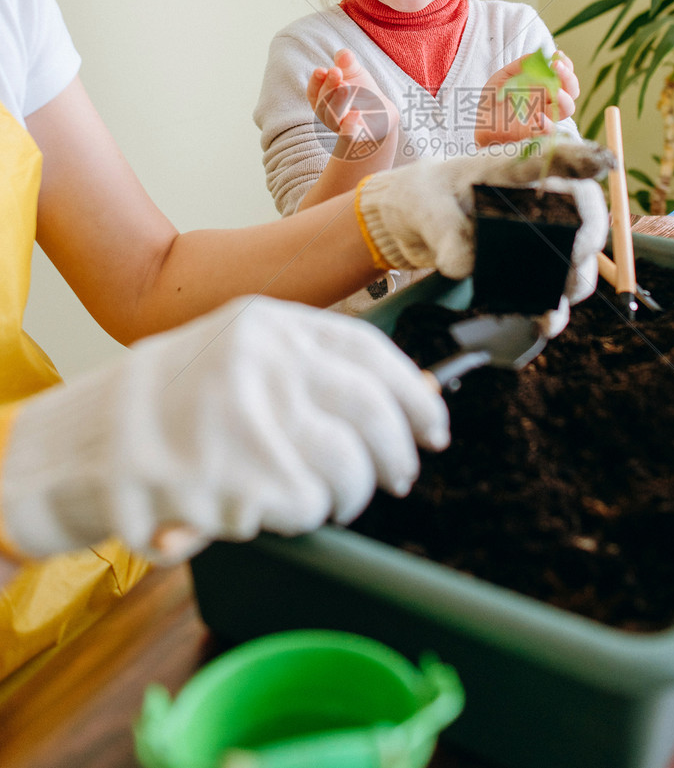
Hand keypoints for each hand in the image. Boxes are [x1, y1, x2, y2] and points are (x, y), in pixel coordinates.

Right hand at [2, 296, 448, 561]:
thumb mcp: (235, 359)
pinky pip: (304, 509)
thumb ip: (308, 370)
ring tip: (317, 499)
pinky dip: (298, 520)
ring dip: (345, 495)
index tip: (433, 425)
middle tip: (398, 477)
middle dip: (396, 453)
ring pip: (346, 467)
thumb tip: (406, 397)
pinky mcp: (233, 476)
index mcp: (265, 324)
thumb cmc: (161, 407)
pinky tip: (264, 510)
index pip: (368, 351)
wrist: (71, 446)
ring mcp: (245, 416)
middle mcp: (260, 360)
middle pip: (371, 410)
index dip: (413, 393)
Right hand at [307, 49, 398, 158]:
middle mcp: (329, 116)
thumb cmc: (363, 92)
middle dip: (327, 87)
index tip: (321, 69)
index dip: (316, 82)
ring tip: (345, 86)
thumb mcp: (356, 74)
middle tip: (335, 71)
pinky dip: (349, 124)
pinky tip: (356, 112)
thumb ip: (348, 64)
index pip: (314, 92)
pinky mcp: (358, 137)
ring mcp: (342, 128)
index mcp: (324, 100)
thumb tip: (343, 54)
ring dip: (336, 102)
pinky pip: (349, 135)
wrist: (384, 114)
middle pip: (322, 104)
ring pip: (332, 119)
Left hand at [357, 136, 613, 284]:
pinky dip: (556, 308)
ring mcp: (542, 231)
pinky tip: (545, 322)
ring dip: (575, 278)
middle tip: (575, 255)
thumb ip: (444, 231)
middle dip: (588, 234)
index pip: (552, 156)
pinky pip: (558, 286)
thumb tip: (466, 264)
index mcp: (511, 169)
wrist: (420, 220)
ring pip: (581, 253)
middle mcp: (539, 196)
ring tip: (556, 300)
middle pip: (585, 209)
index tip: (606, 164)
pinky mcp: (535, 263)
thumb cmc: (428, 198)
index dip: (583, 158)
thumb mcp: (426, 207)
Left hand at [475, 50, 579, 146]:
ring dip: (565, 99)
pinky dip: (548, 125)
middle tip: (557, 67)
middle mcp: (548, 101)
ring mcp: (545, 117)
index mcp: (544, 86)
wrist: (480, 123)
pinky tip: (539, 117)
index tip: (558, 55)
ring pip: (567, 109)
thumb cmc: (494, 100)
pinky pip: (550, 131)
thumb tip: (540, 55)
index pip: (564, 75)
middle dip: (568, 77)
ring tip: (555, 91)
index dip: (566, 64)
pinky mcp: (535, 133)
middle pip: (572, 90)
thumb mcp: (504, 77)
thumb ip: (521, 65)